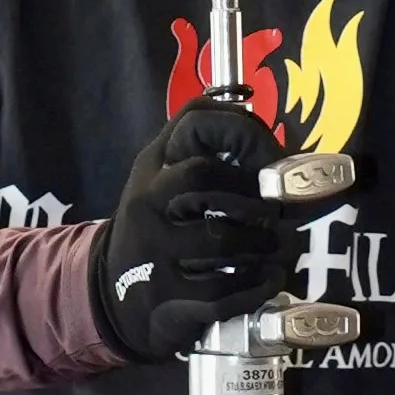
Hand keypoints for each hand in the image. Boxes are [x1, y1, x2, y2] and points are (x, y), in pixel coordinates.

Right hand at [91, 102, 301, 361]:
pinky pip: (218, 292)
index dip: (243, 135)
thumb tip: (245, 95)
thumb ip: (196, 133)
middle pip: (202, 178)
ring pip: (218, 239)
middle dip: (255, 193)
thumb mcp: (160, 171)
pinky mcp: (165, 298)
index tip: (276, 159)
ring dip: (264, 243)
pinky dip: (255, 286)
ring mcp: (152, 252)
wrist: (111, 294)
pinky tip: (270, 280)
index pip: (194, 127)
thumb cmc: (156, 224)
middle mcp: (147, 203)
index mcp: (154, 167)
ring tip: (282, 248)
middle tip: (282, 212)